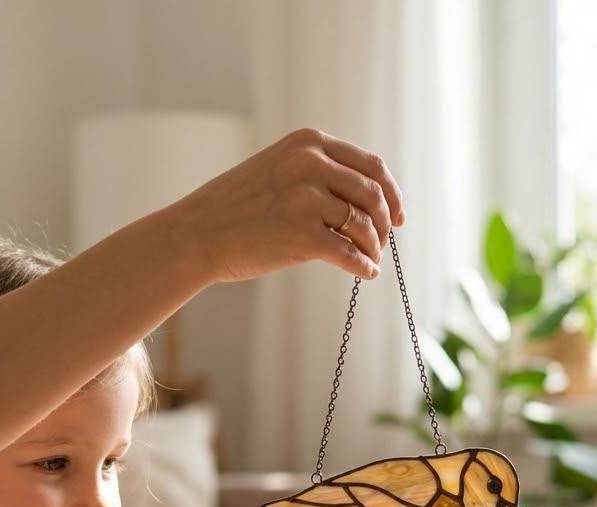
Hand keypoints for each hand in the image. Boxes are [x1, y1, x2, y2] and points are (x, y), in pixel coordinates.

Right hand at [178, 128, 405, 283]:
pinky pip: (351, 254)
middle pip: (375, 195)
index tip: (399, 217)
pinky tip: (365, 274)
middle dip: (386, 224)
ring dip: (374, 248)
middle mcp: (311, 164)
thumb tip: (369, 201)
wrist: (197, 234)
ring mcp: (307, 199)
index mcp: (308, 143)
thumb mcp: (279, 170)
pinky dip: (364, 267)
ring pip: (365, 226)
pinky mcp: (304, 235)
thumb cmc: (237, 209)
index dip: (393, 194)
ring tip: (369, 261)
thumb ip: (319, 174)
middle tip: (382, 244)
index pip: (371, 166)